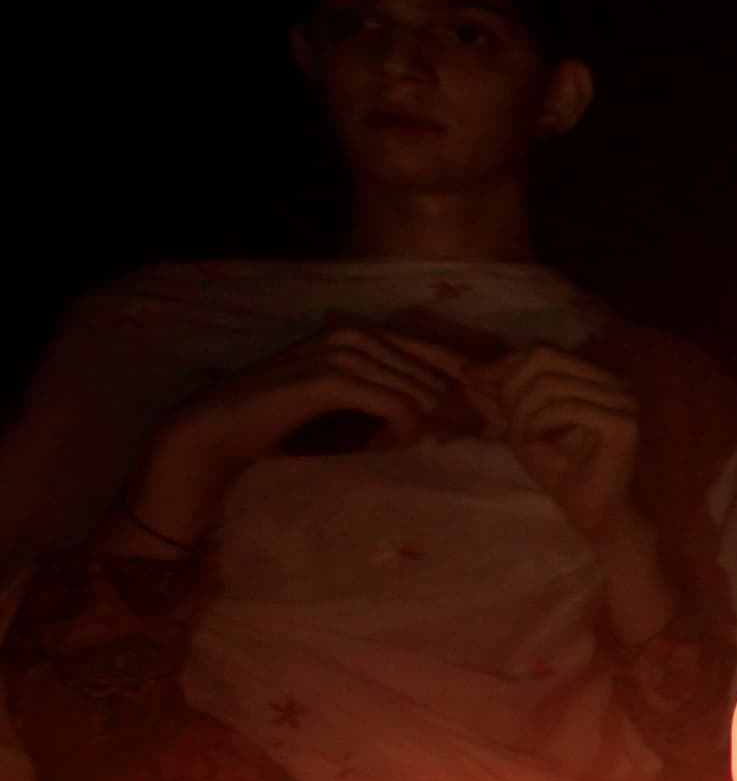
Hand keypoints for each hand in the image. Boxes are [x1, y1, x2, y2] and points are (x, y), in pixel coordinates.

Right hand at [130, 325, 471, 542]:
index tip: (475, 422)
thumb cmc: (285, 420)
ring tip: (401, 446)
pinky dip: (399, 433)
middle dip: (450, 411)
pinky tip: (381, 447)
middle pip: (436, 373)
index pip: (437, 353)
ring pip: (420, 393)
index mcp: (363, 333)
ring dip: (420, 428)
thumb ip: (391, 395)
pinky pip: (398, 408)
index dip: (464, 387)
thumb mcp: (348, 403)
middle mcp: (356, 333)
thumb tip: (451, 415)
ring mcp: (342, 352)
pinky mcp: (331, 379)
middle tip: (449, 440)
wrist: (219, 429)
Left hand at [467, 345, 641, 540]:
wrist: (592, 513)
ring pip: (550, 384)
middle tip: (511, 427)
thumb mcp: (522, 425)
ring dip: (523, 414)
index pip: (542, 350)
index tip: (472, 379)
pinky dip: (540, 424)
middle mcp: (615, 382)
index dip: (503, 363)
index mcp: (596, 378)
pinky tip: (536, 443)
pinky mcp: (623, 424)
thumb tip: (467, 368)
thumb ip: (501, 396)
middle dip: (512, 391)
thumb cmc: (561, 471)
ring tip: (524, 440)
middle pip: (543, 358)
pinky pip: (566, 407)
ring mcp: (623, 401)